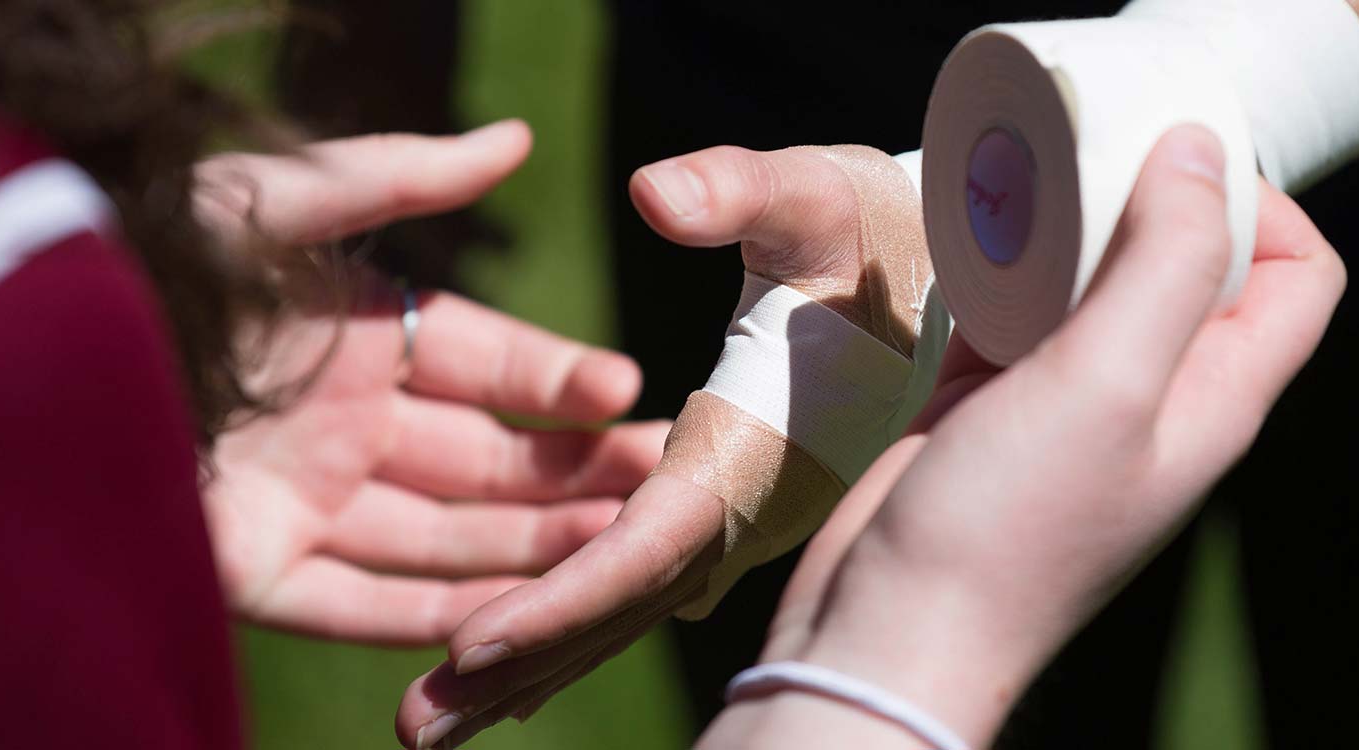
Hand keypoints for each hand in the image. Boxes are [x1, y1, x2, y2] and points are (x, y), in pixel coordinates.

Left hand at [196, 122, 666, 645]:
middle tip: (655, 482)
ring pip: (438, 538)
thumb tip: (515, 139)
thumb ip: (402, 177)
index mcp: (353, 331)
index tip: (630, 394)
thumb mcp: (281, 200)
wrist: (42, 341)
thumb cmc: (150, 249)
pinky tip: (513, 622)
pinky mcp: (251, 566)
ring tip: (614, 556)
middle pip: (478, 460)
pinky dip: (432, 618)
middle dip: (568, 474)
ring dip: (526, 550)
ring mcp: (300, 497)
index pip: (484, 360)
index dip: (556, 378)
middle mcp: (338, 419)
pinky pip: (357, 603)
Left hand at [394, 145, 904, 747]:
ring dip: (530, 669)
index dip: (561, 601)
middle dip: (518, 667)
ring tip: (428, 729)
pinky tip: (506, 675)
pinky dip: (571, 631)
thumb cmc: (876, 229)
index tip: (467, 652)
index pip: (646, 545)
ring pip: (622, 610)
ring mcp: (739, 524)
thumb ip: (739, 190)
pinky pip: (638, 588)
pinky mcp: (727, 515)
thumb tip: (651, 191)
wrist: (946, 280)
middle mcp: (745, 509)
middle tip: (413, 732)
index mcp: (753, 448)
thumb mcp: (814, 194)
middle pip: (620, 606)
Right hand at [700, 126, 1346, 747]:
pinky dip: (996, 273)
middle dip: (1149, 198)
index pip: (1299, 278)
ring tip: (1017, 198)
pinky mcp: (995, 407)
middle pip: (1194, 266)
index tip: (1175, 165)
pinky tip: (964, 254)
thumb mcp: (1106, 383)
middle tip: (1084, 163)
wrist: (890, 631)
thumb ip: (1168, 264)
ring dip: (1065, 230)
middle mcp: (1155, 398)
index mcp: (1215, 399)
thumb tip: (1203, 151)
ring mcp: (1073, 405)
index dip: (1260, 207)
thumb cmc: (1007, 531)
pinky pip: (1014, 314)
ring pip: (1098, 283)